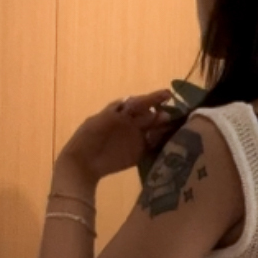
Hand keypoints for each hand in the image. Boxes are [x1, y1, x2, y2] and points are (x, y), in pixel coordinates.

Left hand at [60, 91, 175, 184]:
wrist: (83, 162)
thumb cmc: (88, 138)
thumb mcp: (99, 120)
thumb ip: (118, 113)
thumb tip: (136, 102)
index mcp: (122, 111)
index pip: (141, 102)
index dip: (154, 98)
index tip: (167, 95)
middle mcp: (132, 123)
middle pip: (151, 116)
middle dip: (161, 114)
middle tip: (171, 116)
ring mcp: (136, 138)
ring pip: (155, 130)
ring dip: (164, 129)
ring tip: (174, 129)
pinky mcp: (139, 153)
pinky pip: (154, 147)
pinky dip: (161, 145)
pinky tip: (169, 144)